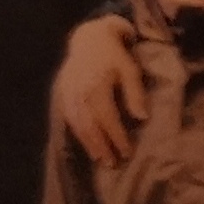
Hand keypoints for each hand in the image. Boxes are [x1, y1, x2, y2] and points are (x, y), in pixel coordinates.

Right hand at [51, 17, 144, 165]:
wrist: (88, 38)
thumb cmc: (114, 55)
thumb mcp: (130, 70)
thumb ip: (135, 94)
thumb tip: (142, 118)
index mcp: (96, 87)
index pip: (108, 120)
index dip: (117, 138)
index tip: (128, 152)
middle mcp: (78, 94)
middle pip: (90, 127)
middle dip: (102, 147)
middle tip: (113, 164)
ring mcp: (67, 95)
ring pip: (77, 126)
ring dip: (88, 144)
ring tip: (100, 159)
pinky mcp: (60, 95)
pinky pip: (67, 119)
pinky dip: (77, 133)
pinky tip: (85, 144)